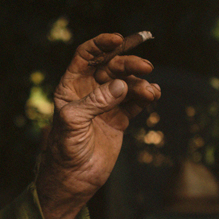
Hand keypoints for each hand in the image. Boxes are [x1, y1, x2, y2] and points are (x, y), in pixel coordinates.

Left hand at [36, 32, 159, 218]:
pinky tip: (154, 95)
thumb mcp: (74, 121)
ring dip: (140, 83)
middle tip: (146, 66)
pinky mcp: (119, 119)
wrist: (74, 178)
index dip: (100, 45)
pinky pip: (135, 102)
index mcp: (71, 86)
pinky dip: (146, 97)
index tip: (117, 39)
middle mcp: (89, 91)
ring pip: (126, 83)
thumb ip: (96, 101)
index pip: (86, 56)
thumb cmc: (65, 148)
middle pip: (111, 66)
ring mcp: (106, 104)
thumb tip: (121, 85)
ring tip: (150, 91)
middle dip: (128, 62)